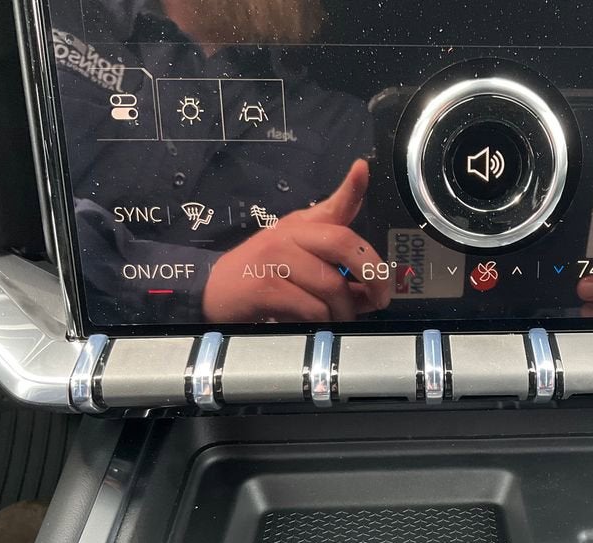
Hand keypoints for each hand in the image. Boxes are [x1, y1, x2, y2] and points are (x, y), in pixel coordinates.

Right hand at [202, 159, 390, 322]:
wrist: (212, 294)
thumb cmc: (262, 279)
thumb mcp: (299, 264)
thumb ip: (337, 272)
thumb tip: (374, 291)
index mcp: (301, 227)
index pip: (332, 205)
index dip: (351, 187)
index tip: (362, 168)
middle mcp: (289, 235)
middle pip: (343, 243)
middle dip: (373, 274)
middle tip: (381, 298)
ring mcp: (275, 258)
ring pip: (331, 284)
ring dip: (344, 312)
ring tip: (340, 320)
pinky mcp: (265, 287)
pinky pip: (312, 308)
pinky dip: (322, 323)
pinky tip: (316, 325)